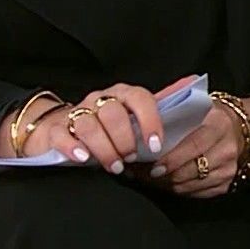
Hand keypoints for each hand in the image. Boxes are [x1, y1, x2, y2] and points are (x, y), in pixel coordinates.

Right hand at [17, 78, 188, 175]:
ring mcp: (76, 113)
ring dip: (103, 148)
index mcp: (123, 94)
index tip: (155, 145)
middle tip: (131, 158)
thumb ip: (161, 103)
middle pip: (113, 113)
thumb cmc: (109, 126)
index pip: (140, 98)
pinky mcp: (56, 130)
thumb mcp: (136, 116)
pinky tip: (83, 159)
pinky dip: (73, 147)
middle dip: (124, 139)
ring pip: (88, 124)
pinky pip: (62, 135)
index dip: (149, 121)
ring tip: (114, 166)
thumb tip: (193, 82)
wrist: (65, 129)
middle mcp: (99, 100)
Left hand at [147, 90, 249, 196]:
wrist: (240, 130)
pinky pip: (195, 193)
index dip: (172, 159)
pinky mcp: (226, 184)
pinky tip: (164, 183)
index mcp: (218, 124)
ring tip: (148, 178)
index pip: (194, 145)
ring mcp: (228, 169)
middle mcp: (227, 148)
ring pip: (190, 185)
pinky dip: (176, 190)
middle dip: (162, 176)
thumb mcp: (196, 104)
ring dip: (166, 184)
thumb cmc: (208, 117)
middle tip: (142, 174)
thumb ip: (172, 107)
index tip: (152, 167)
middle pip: (191, 170)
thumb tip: (140, 119)